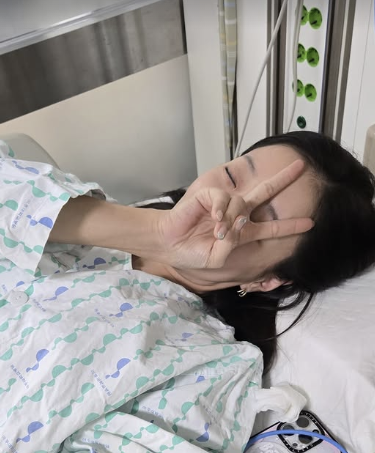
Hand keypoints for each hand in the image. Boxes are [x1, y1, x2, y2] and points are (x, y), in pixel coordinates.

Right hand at [157, 160, 313, 269]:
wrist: (169, 244)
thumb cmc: (192, 253)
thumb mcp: (218, 258)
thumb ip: (233, 244)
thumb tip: (239, 222)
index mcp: (242, 232)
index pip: (271, 228)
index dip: (290, 226)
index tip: (310, 223)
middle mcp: (237, 215)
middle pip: (265, 193)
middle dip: (283, 180)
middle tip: (301, 166)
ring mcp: (224, 205)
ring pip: (242, 203)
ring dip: (232, 220)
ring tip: (217, 233)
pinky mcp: (210, 196)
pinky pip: (224, 199)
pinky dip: (221, 211)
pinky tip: (214, 220)